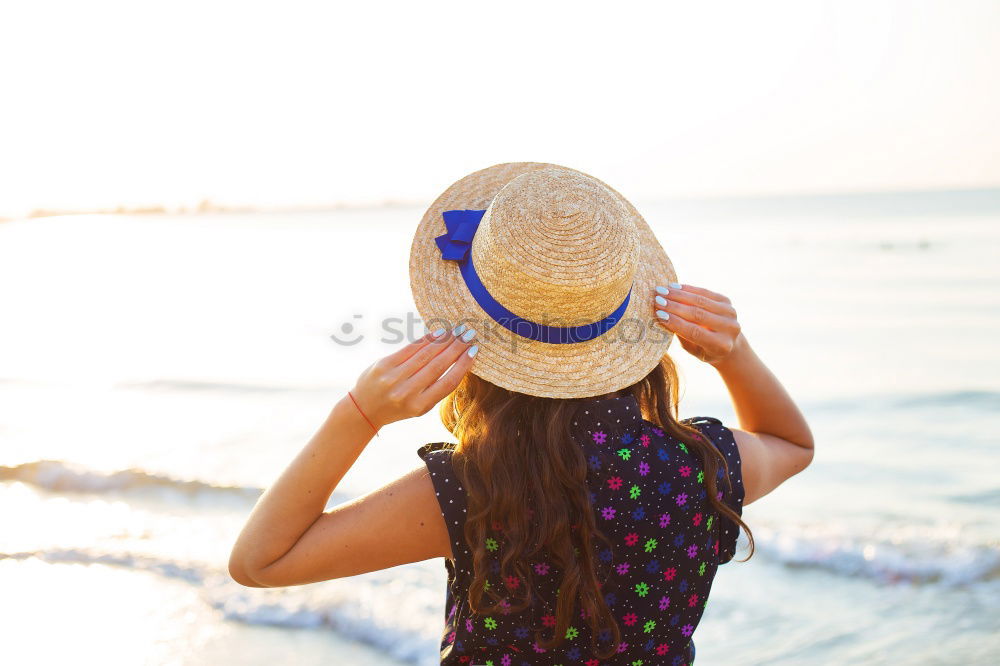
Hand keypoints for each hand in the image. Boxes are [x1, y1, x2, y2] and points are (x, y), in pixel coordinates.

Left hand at [349, 326, 478, 427]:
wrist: (364, 409)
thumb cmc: (398, 406)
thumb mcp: (419, 406)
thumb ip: (435, 388)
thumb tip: (458, 359)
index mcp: (420, 406)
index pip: (447, 383)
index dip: (463, 365)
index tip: (474, 351)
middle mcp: (407, 393)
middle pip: (438, 365)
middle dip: (456, 348)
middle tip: (469, 334)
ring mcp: (393, 378)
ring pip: (425, 354)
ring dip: (444, 340)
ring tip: (457, 331)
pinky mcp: (383, 365)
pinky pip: (410, 348)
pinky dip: (426, 339)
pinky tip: (439, 332)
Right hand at [653, 283, 744, 365]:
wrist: (729, 345)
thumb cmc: (703, 349)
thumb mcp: (692, 349)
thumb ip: (681, 334)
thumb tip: (662, 316)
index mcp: (720, 345)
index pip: (694, 332)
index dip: (675, 322)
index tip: (658, 314)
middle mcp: (729, 328)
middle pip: (697, 314)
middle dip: (674, 306)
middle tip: (656, 299)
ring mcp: (730, 313)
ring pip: (700, 300)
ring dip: (678, 295)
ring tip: (662, 291)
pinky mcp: (727, 301)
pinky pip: (704, 292)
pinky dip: (687, 289)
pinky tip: (673, 287)